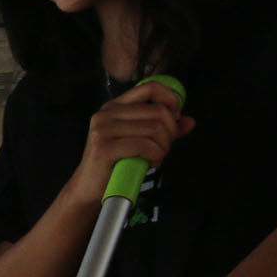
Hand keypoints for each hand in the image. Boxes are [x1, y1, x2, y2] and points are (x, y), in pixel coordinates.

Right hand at [66, 81, 193, 207]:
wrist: (88, 189)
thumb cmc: (114, 164)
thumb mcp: (139, 141)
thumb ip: (163, 129)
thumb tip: (188, 121)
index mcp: (114, 106)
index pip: (150, 87)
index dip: (171, 99)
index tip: (175, 117)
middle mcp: (106, 113)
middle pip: (158, 110)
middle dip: (170, 131)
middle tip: (165, 147)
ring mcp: (103, 130)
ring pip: (154, 129)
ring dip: (163, 147)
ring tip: (157, 157)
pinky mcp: (104, 148)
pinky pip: (145, 146)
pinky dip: (155, 155)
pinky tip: (151, 163)